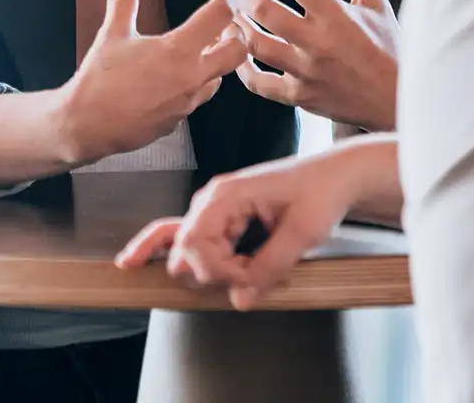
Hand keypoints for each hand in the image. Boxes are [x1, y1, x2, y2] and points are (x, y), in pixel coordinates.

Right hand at [56, 0, 247, 164]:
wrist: (84, 127)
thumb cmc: (99, 79)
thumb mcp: (113, 33)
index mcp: (177, 50)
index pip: (220, 15)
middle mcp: (191, 76)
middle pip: (240, 50)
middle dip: (237, 33)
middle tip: (224, 21)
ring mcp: (189, 100)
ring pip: (222, 74)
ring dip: (217, 58)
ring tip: (203, 44)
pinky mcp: (182, 118)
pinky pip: (201, 95)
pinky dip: (200, 80)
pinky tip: (182, 72)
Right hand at [115, 142, 373, 309]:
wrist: (338, 175)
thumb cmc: (323, 191)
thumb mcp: (304, 231)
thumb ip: (271, 266)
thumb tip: (241, 299)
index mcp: (227, 193)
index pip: (195, 245)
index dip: (219, 272)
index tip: (250, 279)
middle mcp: (214, 197)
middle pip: (186, 250)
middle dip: (215, 274)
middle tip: (256, 277)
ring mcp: (216, 206)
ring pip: (185, 248)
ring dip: (210, 270)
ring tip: (249, 271)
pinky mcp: (224, 217)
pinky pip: (187, 237)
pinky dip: (169, 251)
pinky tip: (135, 260)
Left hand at [224, 0, 398, 130]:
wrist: (397, 102)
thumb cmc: (389, 49)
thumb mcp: (377, 5)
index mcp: (336, 15)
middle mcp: (317, 42)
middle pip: (265, 12)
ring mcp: (305, 72)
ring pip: (256, 45)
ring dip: (236, 24)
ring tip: (227, 10)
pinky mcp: (299, 97)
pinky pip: (258, 82)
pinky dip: (242, 67)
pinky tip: (237, 50)